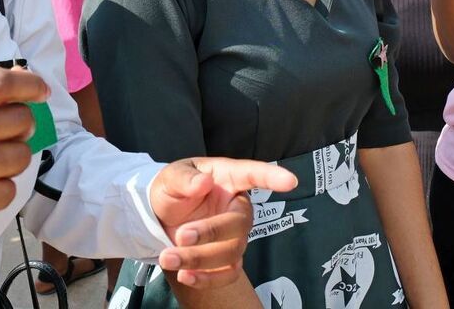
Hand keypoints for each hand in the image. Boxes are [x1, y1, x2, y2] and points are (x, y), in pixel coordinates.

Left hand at [150, 157, 296, 288]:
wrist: (163, 216)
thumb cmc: (173, 189)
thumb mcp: (171, 177)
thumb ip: (184, 179)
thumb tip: (203, 182)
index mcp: (228, 178)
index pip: (253, 174)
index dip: (272, 177)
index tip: (290, 182)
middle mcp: (236, 207)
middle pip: (238, 224)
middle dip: (210, 233)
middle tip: (181, 236)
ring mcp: (235, 235)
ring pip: (230, 253)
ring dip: (199, 259)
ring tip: (167, 258)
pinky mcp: (228, 259)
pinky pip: (228, 274)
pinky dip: (207, 279)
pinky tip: (185, 276)